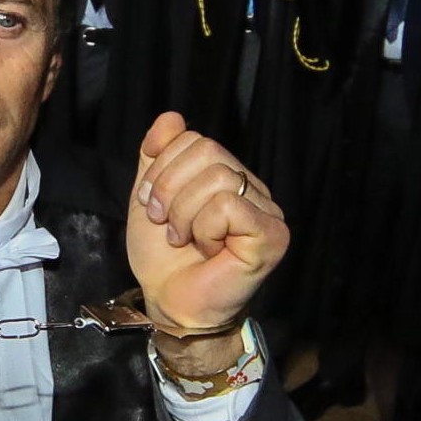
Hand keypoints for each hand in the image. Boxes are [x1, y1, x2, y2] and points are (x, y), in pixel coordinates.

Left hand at [130, 112, 288, 375]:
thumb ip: (157, 156)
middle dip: (171, 189)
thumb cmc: (164, 258)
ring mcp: (267, 211)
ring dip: (186, 214)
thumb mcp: (150, 196)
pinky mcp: (271, 235)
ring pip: (218, 178)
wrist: (170, 303)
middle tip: (167, 225)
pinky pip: (228, 206)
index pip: (195, 139)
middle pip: (207, 151)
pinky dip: (205, 228)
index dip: (163, 168)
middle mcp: (253, 189)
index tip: (152, 206)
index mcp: (228, 176)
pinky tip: (207, 249)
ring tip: (186, 239)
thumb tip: (171, 117)